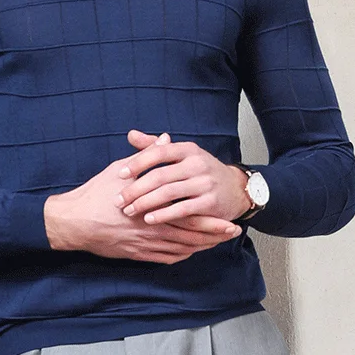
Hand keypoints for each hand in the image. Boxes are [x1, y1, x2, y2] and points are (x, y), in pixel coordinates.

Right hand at [44, 133, 241, 264]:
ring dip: (201, 247)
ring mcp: (145, 245)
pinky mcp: (136, 254)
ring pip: (181, 249)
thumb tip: (165, 138)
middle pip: (190, 236)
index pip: (188, 215)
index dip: (210, 219)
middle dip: (213, 235)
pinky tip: (190, 251)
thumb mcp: (121, 169)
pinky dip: (182, 255)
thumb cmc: (96, 194)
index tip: (228, 217)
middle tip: (232, 233)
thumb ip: (147, 157)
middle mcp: (151, 229)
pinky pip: (166, 259)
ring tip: (217, 243)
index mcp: (151, 207)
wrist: (74, 222)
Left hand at [115, 130, 251, 225]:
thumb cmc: (201, 171)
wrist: (236, 189)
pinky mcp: (210, 202)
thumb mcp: (182, 155)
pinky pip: (182, 209)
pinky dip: (164, 214)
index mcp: (187, 149)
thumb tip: (131, 135)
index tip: (119, 174)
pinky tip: (149, 219)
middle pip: (160, 175)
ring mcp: (205, 183)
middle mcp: (197, 163)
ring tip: (129, 210)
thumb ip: (155, 146)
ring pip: (169, 193)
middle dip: (136, 188)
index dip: (138, 162)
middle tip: (118, 199)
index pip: (158, 152)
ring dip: (146, 203)